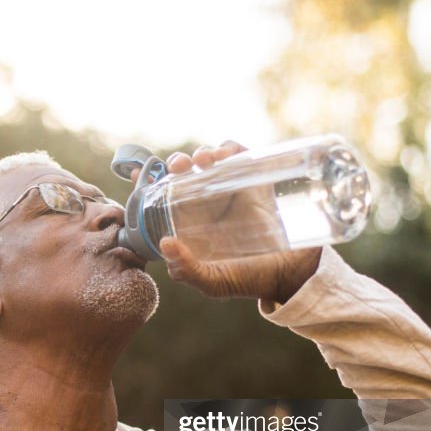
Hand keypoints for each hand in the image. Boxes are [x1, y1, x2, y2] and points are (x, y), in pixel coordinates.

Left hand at [130, 141, 320, 303]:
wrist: (291, 273)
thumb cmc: (248, 279)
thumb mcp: (213, 282)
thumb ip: (187, 271)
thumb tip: (165, 243)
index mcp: (191, 223)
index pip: (164, 196)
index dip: (149, 180)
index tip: (139, 172)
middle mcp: (208, 204)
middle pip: (186, 172)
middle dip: (177, 162)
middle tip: (178, 167)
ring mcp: (231, 190)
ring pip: (210, 159)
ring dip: (202, 152)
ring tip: (204, 161)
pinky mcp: (255, 181)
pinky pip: (239, 155)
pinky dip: (229, 148)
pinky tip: (224, 155)